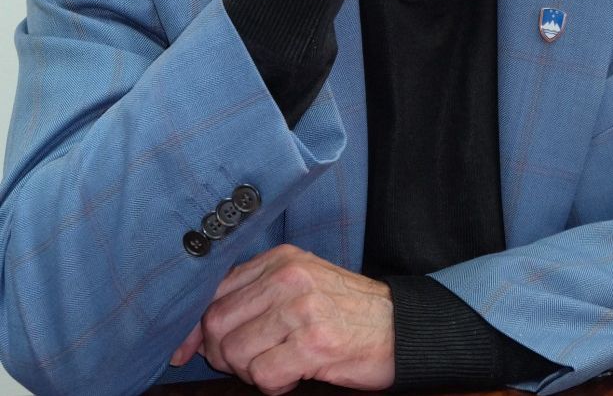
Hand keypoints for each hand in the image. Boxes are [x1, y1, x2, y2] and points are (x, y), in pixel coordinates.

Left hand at [170, 245, 394, 394]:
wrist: (397, 326)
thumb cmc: (344, 309)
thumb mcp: (301, 283)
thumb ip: (256, 293)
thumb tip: (200, 331)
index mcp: (280, 259)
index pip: (215, 290)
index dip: (194, 327)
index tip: (184, 351)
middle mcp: (288, 277)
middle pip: (218, 323)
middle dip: (221, 354)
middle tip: (244, 364)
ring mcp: (302, 308)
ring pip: (236, 352)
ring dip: (249, 372)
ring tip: (275, 367)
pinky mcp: (315, 343)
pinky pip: (263, 375)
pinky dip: (272, 385)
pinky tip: (292, 376)